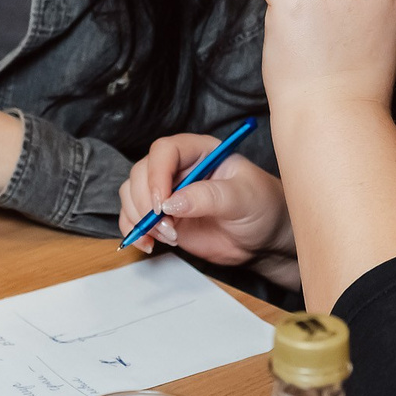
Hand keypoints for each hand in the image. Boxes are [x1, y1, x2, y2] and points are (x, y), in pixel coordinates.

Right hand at [119, 134, 295, 282]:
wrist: (263, 237)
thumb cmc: (261, 206)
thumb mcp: (242, 198)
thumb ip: (209, 197)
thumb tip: (172, 202)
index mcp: (199, 150)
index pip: (164, 151)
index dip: (157, 174)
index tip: (162, 203)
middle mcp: (178, 168)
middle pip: (141, 172)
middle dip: (146, 202)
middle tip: (166, 227)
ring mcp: (168, 192)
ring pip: (132, 193)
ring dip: (139, 218)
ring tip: (167, 237)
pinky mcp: (162, 216)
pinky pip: (133, 217)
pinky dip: (134, 231)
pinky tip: (149, 244)